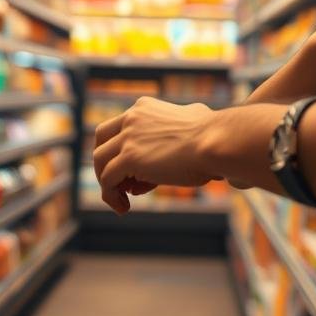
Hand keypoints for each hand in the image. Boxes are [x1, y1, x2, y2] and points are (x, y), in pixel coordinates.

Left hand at [92, 97, 218, 213]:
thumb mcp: (194, 118)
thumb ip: (183, 122)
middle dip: (106, 160)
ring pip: (99, 160)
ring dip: (107, 182)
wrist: (216, 142)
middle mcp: (132, 117)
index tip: (136, 170)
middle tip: (121, 182)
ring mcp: (128, 137)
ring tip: (121, 200)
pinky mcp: (129, 158)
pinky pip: (107, 180)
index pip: (121, 126)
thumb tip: (192, 124)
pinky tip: (124, 208)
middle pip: (101, 138)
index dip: (123, 149)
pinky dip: (110, 196)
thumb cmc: (213, 134)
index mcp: (145, 107)